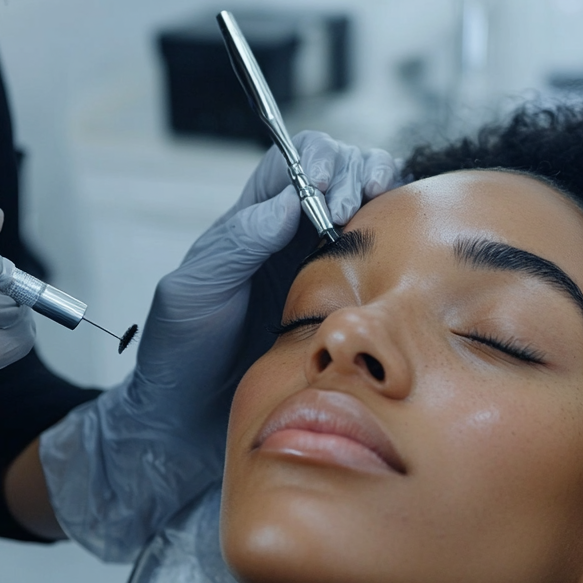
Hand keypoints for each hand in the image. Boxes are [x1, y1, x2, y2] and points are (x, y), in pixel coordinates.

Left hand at [39, 133, 396, 561]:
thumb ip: (235, 244)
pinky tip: (400, 262)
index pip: (295, 160)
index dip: (319, 161)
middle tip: (350, 212)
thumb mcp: (190, 294)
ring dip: (386, 199)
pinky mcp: (352, 306)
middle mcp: (295, 238)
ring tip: (381, 220)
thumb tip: (287, 204)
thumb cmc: (180, 356)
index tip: (324, 192)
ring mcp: (328, 270)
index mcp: (254, 222)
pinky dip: (402, 246)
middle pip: (343, 171)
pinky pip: (387, 263)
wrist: (189, 423)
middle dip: (358, 172)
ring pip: (372, 210)